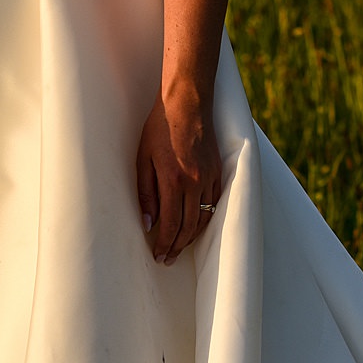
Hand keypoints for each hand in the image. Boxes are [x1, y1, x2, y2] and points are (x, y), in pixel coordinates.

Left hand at [135, 92, 220, 264]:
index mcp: (174, 180)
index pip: (171, 224)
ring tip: (180, 246)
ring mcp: (210, 177)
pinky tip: (196, 224)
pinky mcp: (218, 171)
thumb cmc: (160, 127)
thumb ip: (145, 193)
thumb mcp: (143, 158)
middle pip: (189, 227)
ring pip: (205, 218)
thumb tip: (147, 223)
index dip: (164, 244)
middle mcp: (195, 182)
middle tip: (167, 258)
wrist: (187, 103)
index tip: (158, 256)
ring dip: (192, 236)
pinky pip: (215, 203)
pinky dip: (205, 218)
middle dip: (177, 247)